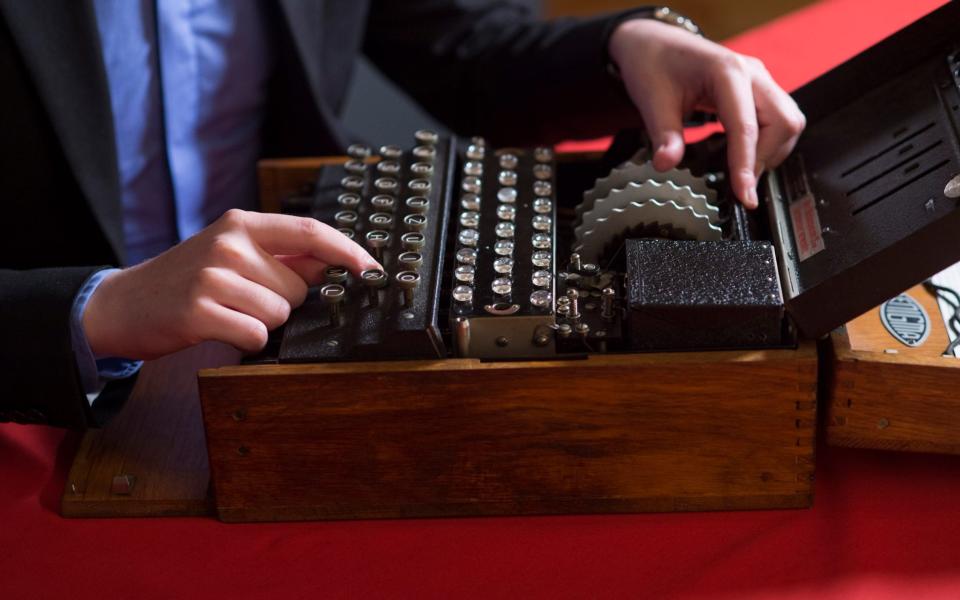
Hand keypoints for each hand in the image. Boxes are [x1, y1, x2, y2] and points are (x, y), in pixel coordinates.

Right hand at [83, 209, 379, 359]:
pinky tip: (220, 329)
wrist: (122, 304)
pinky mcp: (199, 311)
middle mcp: (229, 244)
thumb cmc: (186, 280)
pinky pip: (257, 335)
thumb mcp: (230, 254)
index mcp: (242, 224)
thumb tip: (336, 264)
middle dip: (283, 302)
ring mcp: (213, 277)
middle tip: (242, 299)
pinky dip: (245, 341)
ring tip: (227, 312)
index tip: (373, 269)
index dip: (348, 252)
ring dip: (262, 323)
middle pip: (298, 287)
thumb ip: (282, 257)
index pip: (311, 232)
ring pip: (280, 314)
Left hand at [608, 18, 805, 207]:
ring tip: (741, 174)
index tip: (745, 196)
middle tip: (739, 187)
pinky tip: (744, 156)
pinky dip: (768, 143)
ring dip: (770, 152)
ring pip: (788, 122)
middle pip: (783, 122)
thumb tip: (666, 165)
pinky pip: (780, 119)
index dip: (746, 165)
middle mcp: (752, 73)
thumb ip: (664, 135)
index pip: (746, 126)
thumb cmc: (654, 64)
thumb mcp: (651, 101)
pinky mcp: (759, 90)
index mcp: (727, 71)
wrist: (656, 44)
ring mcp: (759, 80)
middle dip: (764, 159)